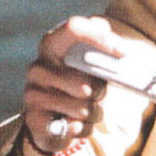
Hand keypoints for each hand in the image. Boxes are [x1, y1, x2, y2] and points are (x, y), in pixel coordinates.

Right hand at [21, 16, 155, 155]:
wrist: (52, 122)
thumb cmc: (76, 86)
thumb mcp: (88, 63)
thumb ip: (100, 46)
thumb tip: (113, 38)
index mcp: (51, 45)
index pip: (73, 28)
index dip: (99, 38)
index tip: (122, 52)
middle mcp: (38, 67)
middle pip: (85, 82)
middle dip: (99, 92)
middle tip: (97, 93)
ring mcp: (33, 93)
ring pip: (82, 108)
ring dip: (93, 113)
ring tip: (86, 111)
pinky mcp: (33, 119)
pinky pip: (75, 126)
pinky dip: (83, 128)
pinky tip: (75, 123)